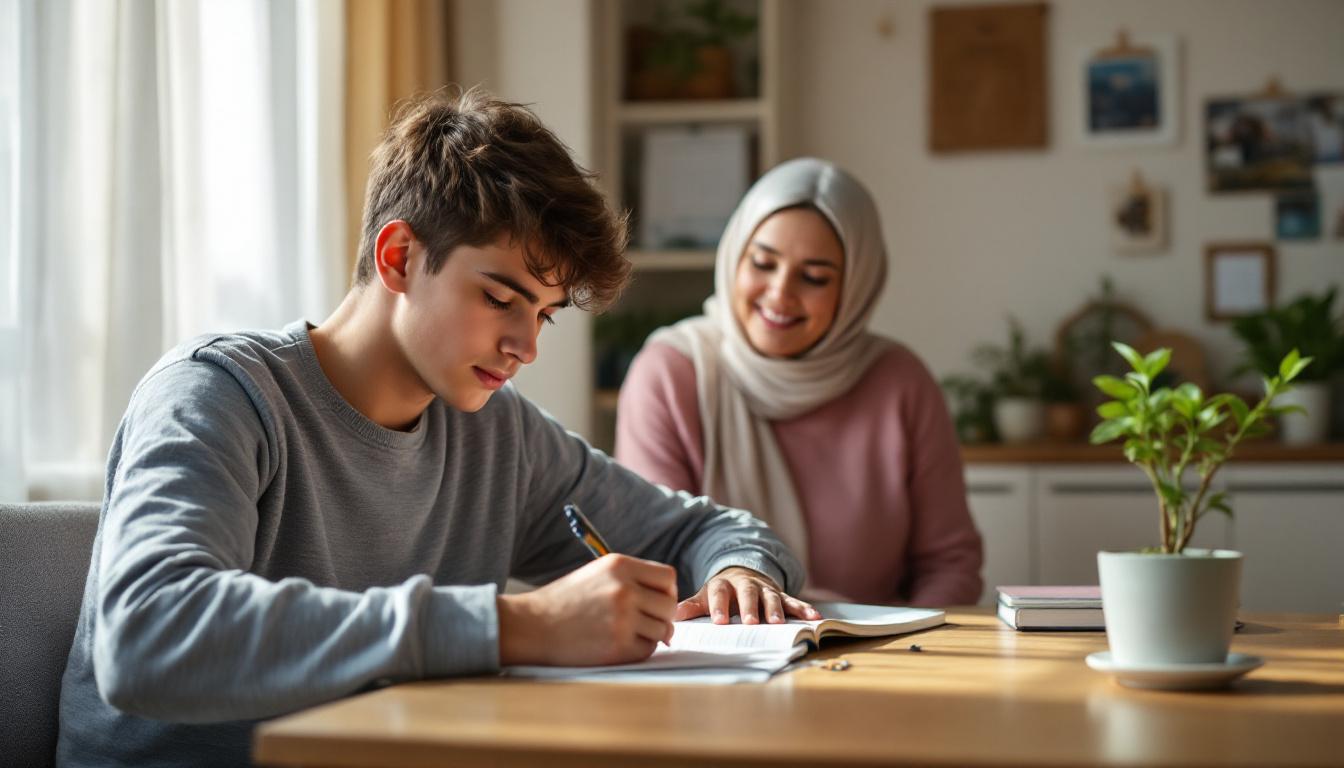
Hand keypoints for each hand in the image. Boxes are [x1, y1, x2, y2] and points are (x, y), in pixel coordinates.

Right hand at [497, 554, 676, 666]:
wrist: (533, 626)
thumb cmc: (564, 601)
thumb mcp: (598, 573)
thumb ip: (631, 579)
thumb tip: (667, 598)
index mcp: (620, 566)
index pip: (667, 577)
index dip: (666, 591)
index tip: (656, 601)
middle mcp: (624, 589)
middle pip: (669, 605)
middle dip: (662, 616)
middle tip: (648, 623)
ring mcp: (622, 619)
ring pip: (662, 629)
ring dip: (652, 635)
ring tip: (630, 633)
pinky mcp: (618, 646)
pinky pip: (647, 649)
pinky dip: (639, 650)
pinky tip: (620, 644)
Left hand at [674, 566, 820, 624]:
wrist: (742, 573)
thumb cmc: (721, 592)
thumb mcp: (704, 596)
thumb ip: (691, 607)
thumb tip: (670, 618)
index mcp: (722, 584)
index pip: (719, 593)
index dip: (719, 606)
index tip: (719, 622)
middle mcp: (745, 584)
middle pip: (748, 593)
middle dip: (750, 608)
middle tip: (751, 623)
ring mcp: (765, 588)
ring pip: (771, 596)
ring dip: (776, 609)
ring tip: (778, 624)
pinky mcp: (781, 594)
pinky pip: (794, 601)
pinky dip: (804, 609)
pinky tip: (814, 618)